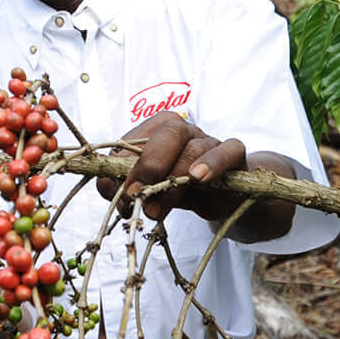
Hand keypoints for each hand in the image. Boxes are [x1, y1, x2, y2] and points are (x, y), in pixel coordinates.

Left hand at [96, 112, 248, 220]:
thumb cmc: (179, 187)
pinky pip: (227, 151)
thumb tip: (106, 186)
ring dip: (175, 178)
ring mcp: (210, 139)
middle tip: (136, 194)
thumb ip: (123, 186)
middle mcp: (185, 130)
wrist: (221, 195)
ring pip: (195, 148)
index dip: (126, 162)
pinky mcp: (233, 154)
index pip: (139, 136)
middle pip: (170, 132)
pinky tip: (199, 179)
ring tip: (157, 208)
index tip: (119, 191)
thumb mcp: (149, 189)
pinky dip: (213, 163)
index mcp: (158, 131)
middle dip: (149, 165)